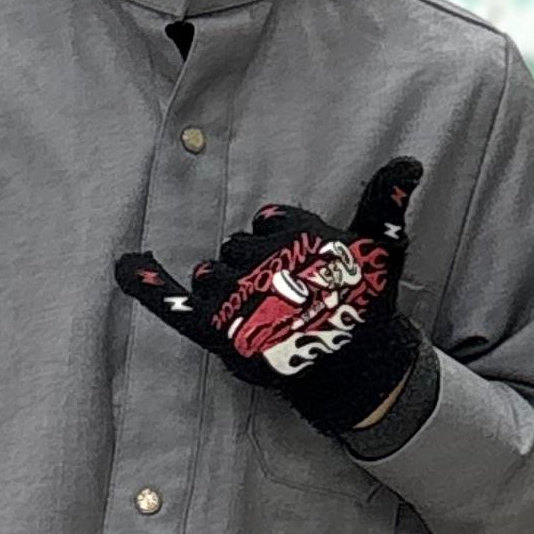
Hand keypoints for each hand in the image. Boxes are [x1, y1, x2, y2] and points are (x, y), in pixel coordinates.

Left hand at [117, 158, 423, 439]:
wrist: (352, 370)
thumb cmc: (364, 306)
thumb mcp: (382, 250)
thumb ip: (385, 203)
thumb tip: (409, 163)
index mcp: (298, 241)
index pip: (268, 221)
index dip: (282, 239)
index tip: (302, 262)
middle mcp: (266, 269)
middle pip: (235, 247)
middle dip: (252, 265)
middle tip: (284, 294)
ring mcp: (239, 304)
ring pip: (209, 274)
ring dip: (223, 285)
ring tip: (255, 310)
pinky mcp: (220, 336)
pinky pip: (174, 305)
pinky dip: (146, 287)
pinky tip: (124, 266)